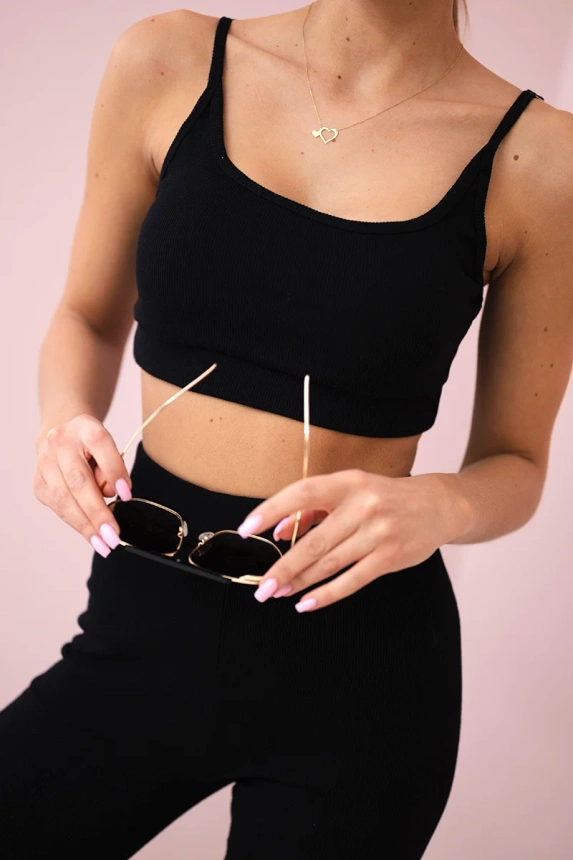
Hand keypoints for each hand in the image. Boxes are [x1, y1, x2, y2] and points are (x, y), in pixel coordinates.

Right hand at [33, 414, 132, 557]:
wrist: (63, 437)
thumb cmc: (93, 447)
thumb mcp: (110, 448)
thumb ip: (113, 467)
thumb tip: (112, 494)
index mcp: (85, 428)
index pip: (100, 445)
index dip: (114, 471)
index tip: (127, 495)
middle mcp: (60, 442)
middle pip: (78, 480)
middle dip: (97, 512)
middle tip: (112, 535)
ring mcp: (45, 462)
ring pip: (63, 498)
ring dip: (84, 524)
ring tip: (102, 543)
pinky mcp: (38, 482)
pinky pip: (57, 506)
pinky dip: (74, 522)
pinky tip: (89, 534)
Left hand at [236, 468, 470, 611]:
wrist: (438, 505)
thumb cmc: (383, 497)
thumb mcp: (350, 490)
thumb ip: (313, 509)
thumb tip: (279, 533)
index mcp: (348, 482)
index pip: (302, 494)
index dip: (271, 510)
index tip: (247, 528)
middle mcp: (364, 505)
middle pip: (314, 542)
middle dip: (283, 567)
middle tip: (261, 586)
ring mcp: (379, 532)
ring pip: (329, 564)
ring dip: (300, 582)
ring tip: (277, 593)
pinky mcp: (391, 557)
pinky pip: (352, 580)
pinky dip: (326, 594)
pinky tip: (306, 603)